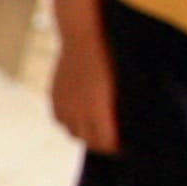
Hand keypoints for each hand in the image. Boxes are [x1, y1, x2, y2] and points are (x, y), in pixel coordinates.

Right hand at [50, 22, 117, 153]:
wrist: (83, 37)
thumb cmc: (113, 57)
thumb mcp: (123, 86)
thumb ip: (121, 111)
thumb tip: (133, 126)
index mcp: (100, 112)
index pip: (106, 144)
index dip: (117, 148)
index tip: (127, 146)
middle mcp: (79, 112)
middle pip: (89, 142)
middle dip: (102, 144)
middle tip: (114, 140)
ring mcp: (64, 105)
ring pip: (72, 132)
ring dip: (84, 134)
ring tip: (95, 128)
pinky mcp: (54, 96)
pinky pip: (60, 118)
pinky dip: (69, 121)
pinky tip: (79, 115)